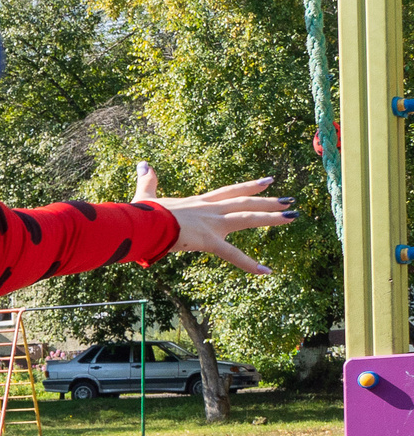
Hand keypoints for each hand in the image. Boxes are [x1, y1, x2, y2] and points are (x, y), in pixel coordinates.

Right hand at [135, 163, 295, 275]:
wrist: (143, 222)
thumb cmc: (143, 213)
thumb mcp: (146, 195)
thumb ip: (148, 181)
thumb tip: (142, 164)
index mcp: (198, 202)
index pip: (230, 191)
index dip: (250, 186)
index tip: (269, 181)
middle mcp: (210, 209)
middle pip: (245, 202)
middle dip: (269, 201)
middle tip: (291, 200)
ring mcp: (212, 224)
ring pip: (248, 217)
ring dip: (272, 217)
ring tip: (293, 216)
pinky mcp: (208, 240)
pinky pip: (232, 254)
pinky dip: (249, 264)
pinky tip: (266, 271)